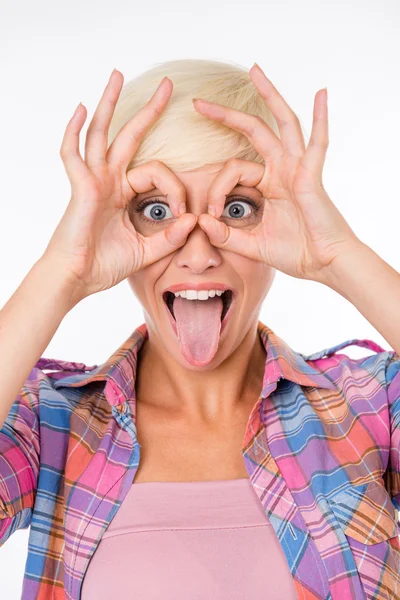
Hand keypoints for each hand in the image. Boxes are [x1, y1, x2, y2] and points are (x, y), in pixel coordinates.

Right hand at [43, 69, 196, 300]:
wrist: (77, 279)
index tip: (185, 213)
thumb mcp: (146, 250)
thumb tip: (194, 220)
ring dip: (109, 103)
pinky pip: (73, 153)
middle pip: (128, 135)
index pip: (157, 172)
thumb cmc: (104, 265)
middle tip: (168, 85)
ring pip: (101, 133)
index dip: (176, 188)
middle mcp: (108, 180)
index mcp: (124, 193)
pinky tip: (81, 108)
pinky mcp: (80, 187)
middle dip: (148, 110)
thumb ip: (170, 237)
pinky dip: (75, 131)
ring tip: (117, 75)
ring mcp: (92, 180)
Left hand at [194, 63, 360, 283]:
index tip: (209, 215)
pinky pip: (318, 142)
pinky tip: (321, 93)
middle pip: (254, 130)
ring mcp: (298, 168)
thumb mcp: (251, 244)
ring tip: (255, 71)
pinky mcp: (312, 174)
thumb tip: (199, 222)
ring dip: (270, 95)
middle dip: (226, 115)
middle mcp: (283, 169)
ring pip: (283, 123)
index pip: (232, 169)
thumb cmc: (294, 252)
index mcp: (268, 183)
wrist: (323, 264)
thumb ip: (225, 235)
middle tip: (199, 103)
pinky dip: (322, 117)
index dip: (215, 189)